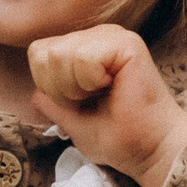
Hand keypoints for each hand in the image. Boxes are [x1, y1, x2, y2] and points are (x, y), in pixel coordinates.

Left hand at [27, 24, 186, 186]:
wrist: (150, 149)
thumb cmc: (119, 137)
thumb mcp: (73, 122)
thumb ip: (52, 104)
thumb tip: (35, 94)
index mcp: (85, 48)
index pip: (38, 53)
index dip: (49, 86)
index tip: (80, 102)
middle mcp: (97, 36)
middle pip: (44, 53)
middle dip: (60, 88)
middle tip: (92, 100)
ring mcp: (112, 36)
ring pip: (60, 54)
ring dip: (75, 87)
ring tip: (103, 94)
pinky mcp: (126, 43)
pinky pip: (83, 56)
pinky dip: (90, 81)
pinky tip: (112, 87)